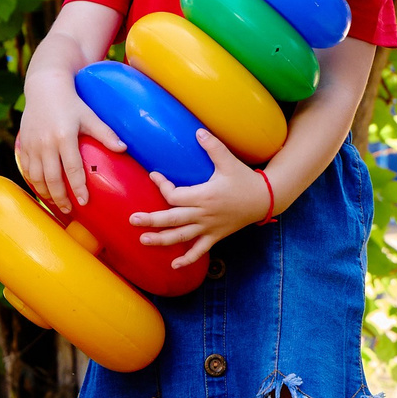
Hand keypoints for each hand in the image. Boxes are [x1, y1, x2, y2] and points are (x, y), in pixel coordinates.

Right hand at [14, 83, 123, 212]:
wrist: (44, 87)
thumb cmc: (71, 102)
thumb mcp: (90, 116)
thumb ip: (106, 134)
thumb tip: (123, 149)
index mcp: (64, 136)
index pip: (72, 169)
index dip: (78, 188)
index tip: (84, 202)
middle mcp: (46, 143)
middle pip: (52, 178)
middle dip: (61, 198)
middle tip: (70, 210)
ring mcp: (32, 145)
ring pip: (37, 177)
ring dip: (46, 193)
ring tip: (57, 203)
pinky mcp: (23, 144)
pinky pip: (27, 169)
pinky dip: (34, 182)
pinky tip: (43, 190)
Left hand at [133, 131, 270, 268]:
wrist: (264, 200)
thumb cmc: (244, 179)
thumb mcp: (229, 161)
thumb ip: (213, 147)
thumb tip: (198, 131)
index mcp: (204, 196)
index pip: (175, 195)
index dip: (162, 186)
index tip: (153, 175)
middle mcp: (204, 214)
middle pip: (172, 220)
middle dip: (151, 220)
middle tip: (132, 220)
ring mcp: (209, 228)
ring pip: (181, 237)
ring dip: (162, 240)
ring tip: (143, 240)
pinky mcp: (215, 236)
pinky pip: (199, 251)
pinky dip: (187, 260)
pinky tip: (173, 266)